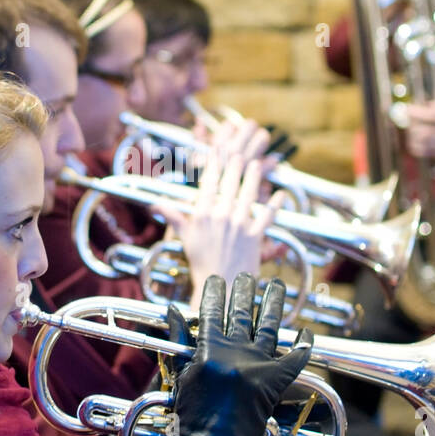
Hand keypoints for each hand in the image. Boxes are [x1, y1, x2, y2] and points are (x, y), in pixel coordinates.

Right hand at [149, 274, 311, 435]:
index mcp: (210, 350)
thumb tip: (172, 310)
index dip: (215, 294)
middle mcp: (235, 353)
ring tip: (276, 285)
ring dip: (274, 303)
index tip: (217, 279)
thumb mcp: (180, 375)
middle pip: (243, 313)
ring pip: (269, 325)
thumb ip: (179, 341)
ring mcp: (257, 366)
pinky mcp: (275, 383)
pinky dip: (303, 346)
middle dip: (245, 291)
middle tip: (247, 275)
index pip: (212, 312)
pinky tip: (307, 332)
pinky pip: (295, 360)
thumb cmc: (190, 417)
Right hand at [153, 148, 284, 311]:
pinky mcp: (254, 236)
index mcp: (202, 214)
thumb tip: (156, 205)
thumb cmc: (200, 262)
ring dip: (254, 177)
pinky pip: (266, 216)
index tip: (217, 150)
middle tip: (239, 153)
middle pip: (230, 184)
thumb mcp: (184, 237)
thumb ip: (173, 216)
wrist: (219, 285)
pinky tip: (279, 195)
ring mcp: (239, 225)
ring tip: (257, 164)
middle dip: (235, 165)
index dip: (214, 164)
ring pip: (248, 194)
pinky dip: (274, 205)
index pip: (208, 183)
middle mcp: (221, 216)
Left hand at [406, 100, 434, 159]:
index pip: (427, 115)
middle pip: (420, 130)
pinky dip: (414, 144)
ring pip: (419, 142)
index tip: (406, 108)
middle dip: (411, 123)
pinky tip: (416, 139)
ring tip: (414, 128)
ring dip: (412, 134)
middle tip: (410, 119)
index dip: (413, 111)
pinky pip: (421, 151)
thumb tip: (418, 105)